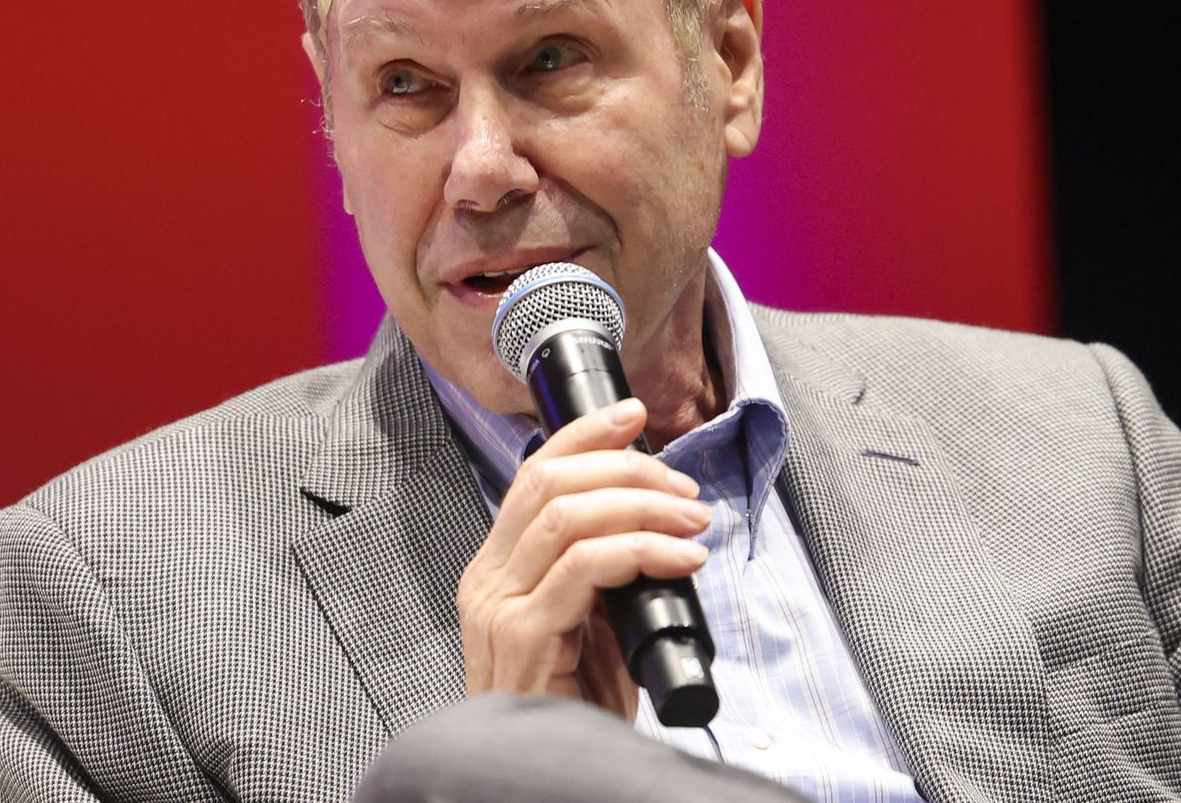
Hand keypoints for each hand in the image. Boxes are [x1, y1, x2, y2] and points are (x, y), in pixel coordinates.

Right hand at [455, 397, 710, 720]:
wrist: (552, 779)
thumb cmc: (575, 705)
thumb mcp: (587, 620)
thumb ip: (599, 569)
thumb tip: (655, 515)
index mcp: (497, 566)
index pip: (533, 474)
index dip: (584, 434)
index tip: (633, 413)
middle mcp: (487, 578)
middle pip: (548, 481)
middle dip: (627, 470)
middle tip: (685, 491)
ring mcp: (499, 607)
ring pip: (568, 516)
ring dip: (644, 507)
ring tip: (693, 523)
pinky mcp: (523, 636)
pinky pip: (585, 567)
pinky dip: (643, 551)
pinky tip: (682, 561)